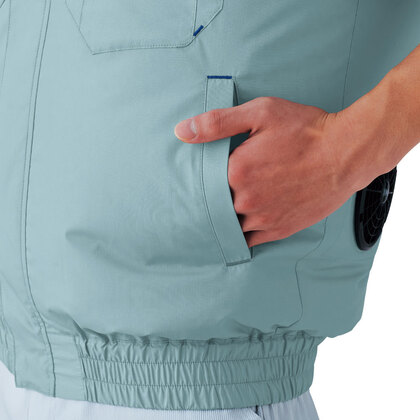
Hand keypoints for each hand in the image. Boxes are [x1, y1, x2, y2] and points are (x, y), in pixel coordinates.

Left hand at [174, 96, 357, 247]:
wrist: (346, 153)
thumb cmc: (305, 130)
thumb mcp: (260, 113)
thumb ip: (217, 123)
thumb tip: (182, 131)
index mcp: (236, 171)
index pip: (205, 182)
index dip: (203, 180)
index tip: (203, 179)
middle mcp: (246, 199)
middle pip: (217, 206)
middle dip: (213, 201)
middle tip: (212, 196)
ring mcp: (263, 218)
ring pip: (231, 225)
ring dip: (226, 219)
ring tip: (225, 212)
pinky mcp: (280, 229)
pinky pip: (251, 240)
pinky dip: (243, 235)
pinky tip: (240, 229)